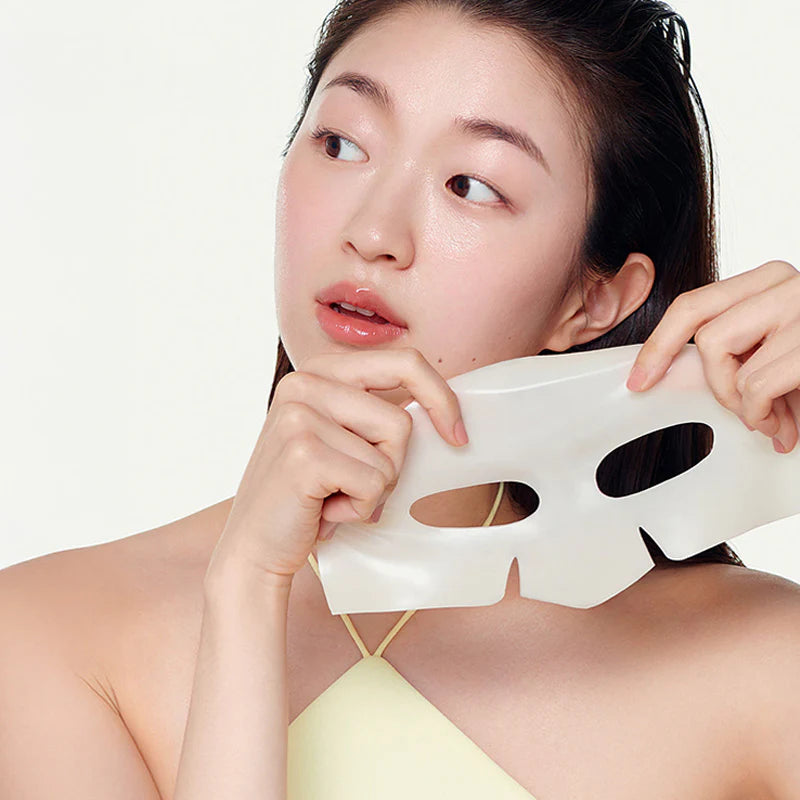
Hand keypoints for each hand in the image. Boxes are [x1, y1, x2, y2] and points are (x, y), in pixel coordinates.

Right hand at [205, 347, 468, 587]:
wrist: (255, 546)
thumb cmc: (308, 494)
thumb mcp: (341, 437)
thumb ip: (376, 413)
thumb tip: (443, 410)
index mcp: (319, 369)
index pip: (404, 360)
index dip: (441, 397)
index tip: (457, 435)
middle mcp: (304, 382)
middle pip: (401, 419)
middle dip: (395, 463)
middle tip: (361, 485)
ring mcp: (299, 415)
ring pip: (390, 455)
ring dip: (373, 490)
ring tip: (333, 496)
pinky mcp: (303, 453)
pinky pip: (373, 483)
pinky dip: (359, 509)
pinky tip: (324, 511)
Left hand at [626, 259, 799, 454]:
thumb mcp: (783, 347)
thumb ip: (744, 353)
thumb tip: (687, 378)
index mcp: (770, 282)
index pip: (693, 305)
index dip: (658, 345)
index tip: (639, 378)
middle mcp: (785, 284)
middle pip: (702, 332)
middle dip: (712, 381)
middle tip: (737, 407)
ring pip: (724, 359)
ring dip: (742, 403)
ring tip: (770, 417)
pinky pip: (755, 385)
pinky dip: (761, 414)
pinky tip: (783, 424)